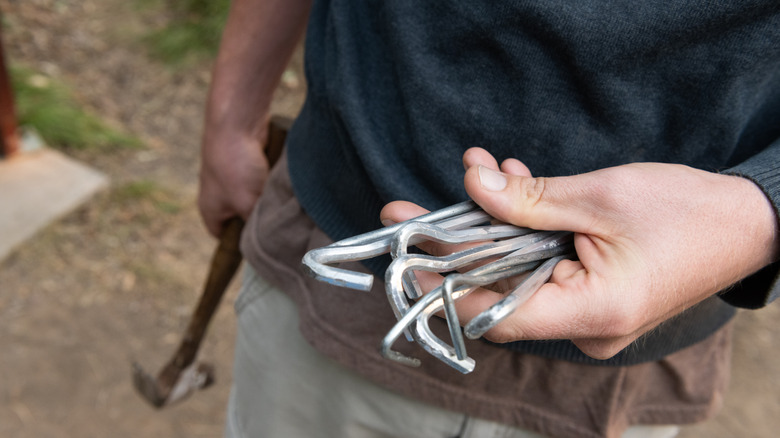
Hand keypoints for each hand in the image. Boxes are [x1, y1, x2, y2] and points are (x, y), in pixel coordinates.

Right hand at [198, 123, 268, 236]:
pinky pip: (261, 181)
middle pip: (242, 218)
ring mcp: (232, 179)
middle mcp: (219, 196)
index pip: (223, 238)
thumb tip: (269, 238)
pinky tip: (279, 181)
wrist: (236, 123)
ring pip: (255, 198)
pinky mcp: (246, 164)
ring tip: (280, 199)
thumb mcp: (247, 204)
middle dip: (258, 218)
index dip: (240, 243)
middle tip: (277, 222)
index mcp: (211, 210)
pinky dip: (270, 181)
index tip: (261, 245)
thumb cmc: (235, 166)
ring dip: (266, 198)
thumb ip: (254, 224)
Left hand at [382, 147, 777, 358]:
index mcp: (592, 313)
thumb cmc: (689, 213)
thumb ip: (530, 199)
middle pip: (499, 291)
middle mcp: (584, 327)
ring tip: (471, 176)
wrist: (747, 222)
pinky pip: (543, 266)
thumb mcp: (601, 197)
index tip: (405, 258)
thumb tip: (472, 187)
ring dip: (494, 225)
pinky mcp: (590, 294)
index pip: (495, 313)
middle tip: (408, 215)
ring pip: (518, 273)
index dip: (443, 286)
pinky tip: (512, 184)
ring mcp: (587, 314)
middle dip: (456, 245)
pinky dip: (525, 229)